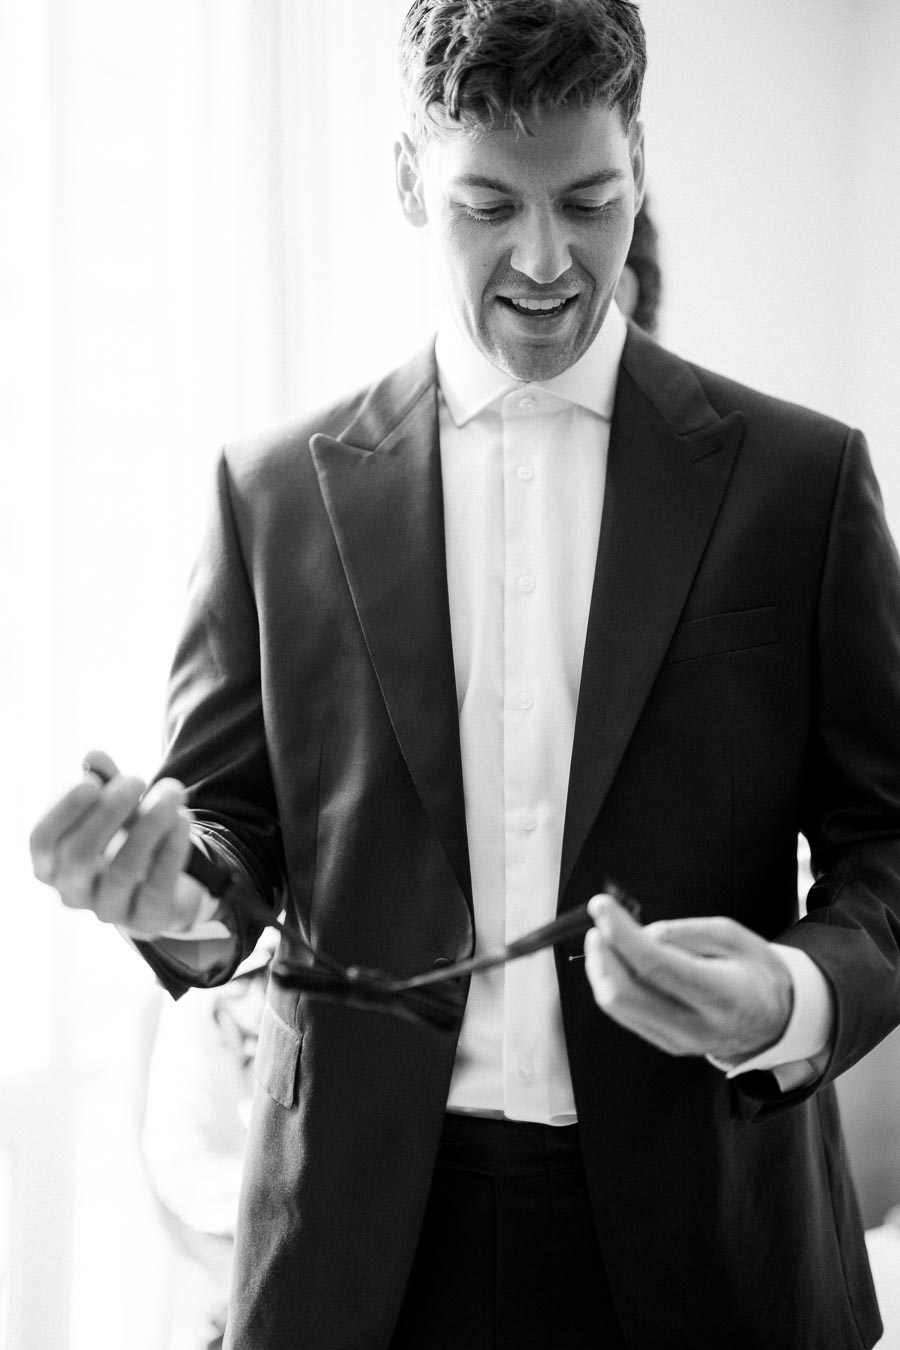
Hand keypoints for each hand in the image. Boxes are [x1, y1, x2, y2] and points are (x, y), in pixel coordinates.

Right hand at [29, 750, 202, 937]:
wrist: (168, 883)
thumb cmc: (127, 838)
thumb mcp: (116, 806)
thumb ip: (104, 780)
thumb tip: (93, 755)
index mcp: (52, 865)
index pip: (41, 841)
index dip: (63, 810)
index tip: (91, 780)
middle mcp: (72, 893)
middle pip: (78, 856)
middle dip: (109, 812)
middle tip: (138, 779)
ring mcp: (108, 912)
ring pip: (121, 872)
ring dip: (149, 826)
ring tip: (172, 792)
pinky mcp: (147, 921)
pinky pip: (157, 886)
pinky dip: (172, 850)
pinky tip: (184, 819)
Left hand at [583, 894, 792, 1063]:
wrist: (777, 1020)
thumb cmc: (756, 972)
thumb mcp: (732, 935)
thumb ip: (684, 932)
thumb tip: (639, 934)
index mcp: (721, 994)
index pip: (655, 965)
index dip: (621, 933)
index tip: (602, 906)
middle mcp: (696, 1025)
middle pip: (625, 993)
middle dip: (602, 953)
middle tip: (600, 923)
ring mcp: (678, 1041)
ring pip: (617, 1005)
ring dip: (602, 967)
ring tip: (609, 939)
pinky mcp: (666, 1044)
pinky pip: (625, 1013)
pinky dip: (613, 983)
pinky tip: (620, 962)